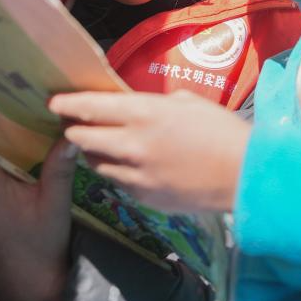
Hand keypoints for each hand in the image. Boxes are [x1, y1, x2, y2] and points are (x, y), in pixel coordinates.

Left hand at [48, 90, 250, 213]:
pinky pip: (117, 182)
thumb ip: (152, 103)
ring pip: (95, 162)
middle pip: (81, 137)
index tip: (54, 102)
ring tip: (100, 144)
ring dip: (93, 152)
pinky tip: (129, 165)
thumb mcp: (187, 102)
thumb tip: (131, 103)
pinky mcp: (143, 198)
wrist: (246, 176)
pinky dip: (117, 172)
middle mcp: (132, 144)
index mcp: (144, 113)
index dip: (67, 104)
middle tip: (71, 123)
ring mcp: (135, 175)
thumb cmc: (222, 131)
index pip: (90, 107)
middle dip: (72, 129)